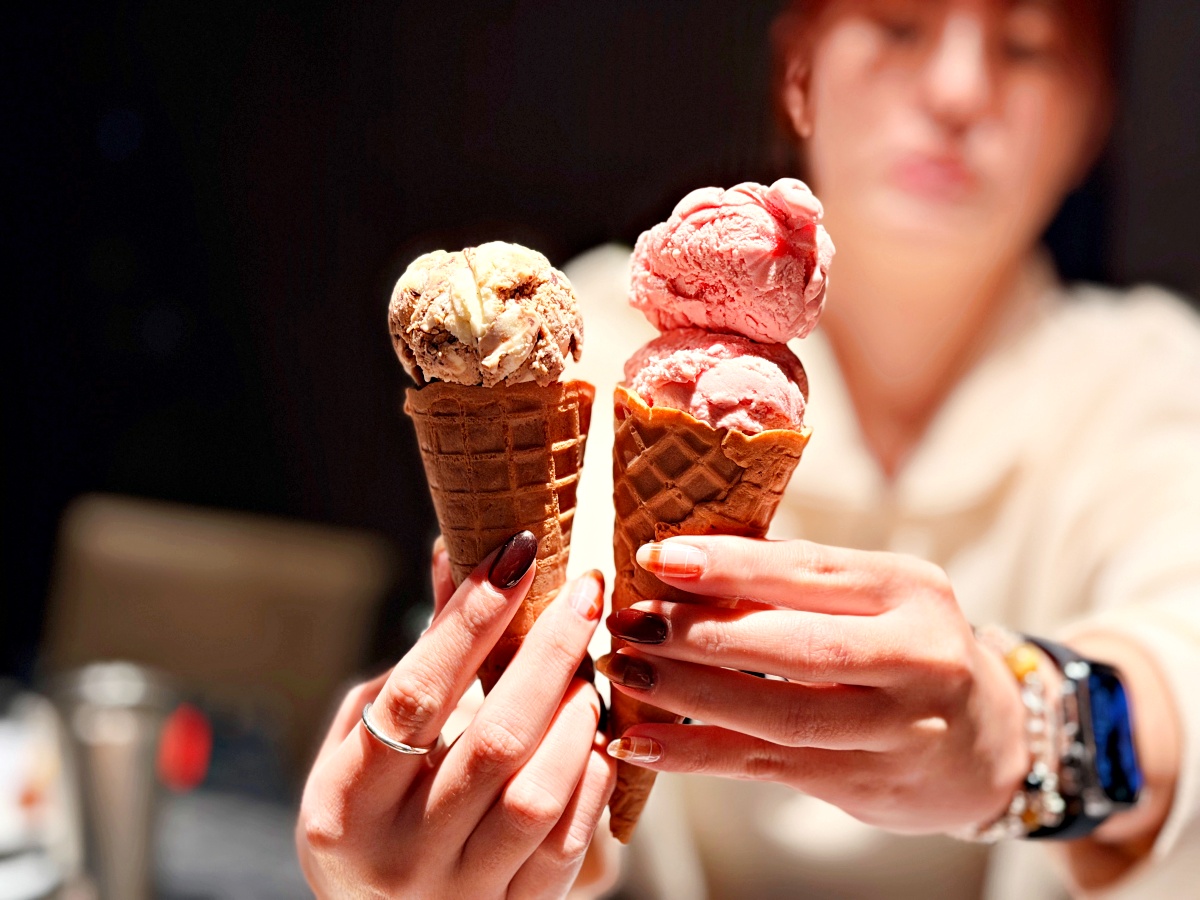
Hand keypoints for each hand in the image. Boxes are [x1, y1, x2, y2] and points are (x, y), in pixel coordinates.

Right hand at [297, 533, 614, 897]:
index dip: (470, 620)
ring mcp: (457, 894)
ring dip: (575, 715)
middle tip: (586, 590)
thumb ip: (418, 657)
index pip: (416, 695)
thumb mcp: (364, 740)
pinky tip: (593, 736)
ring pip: (539, 793)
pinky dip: (591, 779)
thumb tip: (454, 550)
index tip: (516, 555)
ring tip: (588, 672)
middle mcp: (397, 855)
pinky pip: (568, 843)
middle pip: (494, 738)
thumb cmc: (368, 815)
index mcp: (344, 803)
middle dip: (550, 651)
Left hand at [599, 535, 1027, 833]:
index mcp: (911, 588)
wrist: (991, 746)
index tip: (657, 557)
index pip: (808, 571)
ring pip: (778, 711)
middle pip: (794, 644)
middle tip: (628, 620)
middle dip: (699, 632)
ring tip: (624, 670)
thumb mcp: (879, 597)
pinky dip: (696, 754)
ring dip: (688, 693)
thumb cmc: (910, 649)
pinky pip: (765, 766)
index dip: (728, 566)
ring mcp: (896, 729)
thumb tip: (686, 558)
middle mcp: (916, 657)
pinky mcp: (864, 782)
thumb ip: (800, 580)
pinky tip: (640, 742)